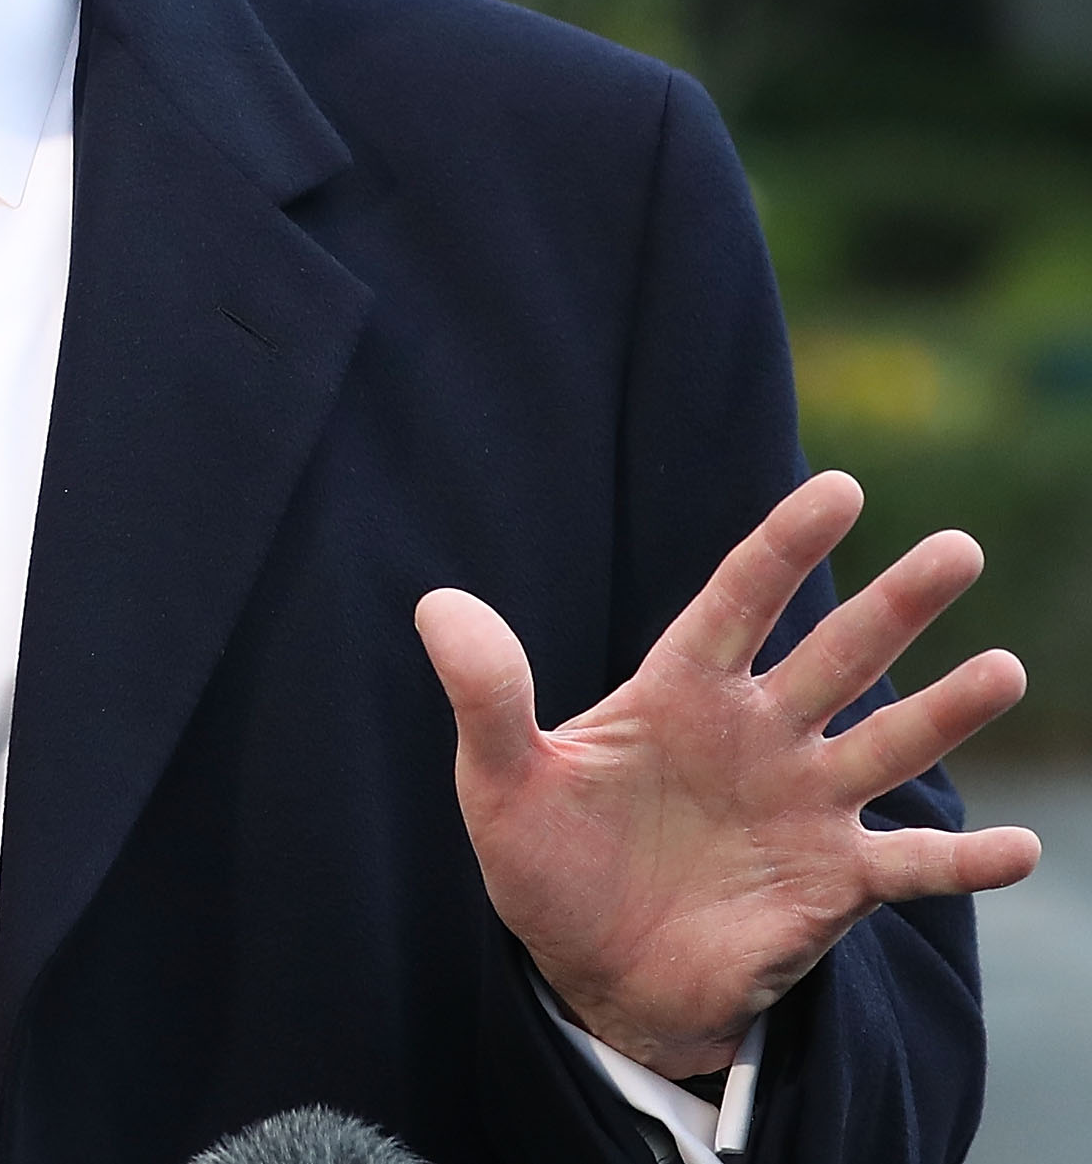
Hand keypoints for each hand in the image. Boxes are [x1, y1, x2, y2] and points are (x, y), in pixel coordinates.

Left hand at [415, 469, 1040, 1078]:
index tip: (840, 487)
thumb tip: (437, 602)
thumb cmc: (548, 865)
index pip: (738, 602)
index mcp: (679, 693)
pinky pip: (912, 867)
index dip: (783, 547)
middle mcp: (756, 736)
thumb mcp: (499, 780)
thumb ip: (484, 693)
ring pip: (887, 743)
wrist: (592, 974)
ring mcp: (803, 806)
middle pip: (835, 655)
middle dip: (896, 605)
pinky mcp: (831, 884)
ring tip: (1002, 669)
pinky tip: (1024, 849)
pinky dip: (966, 861)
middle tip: (959, 548)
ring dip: (945, 711)